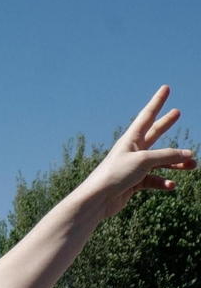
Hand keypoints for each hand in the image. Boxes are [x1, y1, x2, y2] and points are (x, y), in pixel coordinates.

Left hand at [79, 86, 195, 219]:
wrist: (98, 199)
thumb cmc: (116, 174)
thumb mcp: (144, 161)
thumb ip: (167, 155)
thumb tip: (188, 154)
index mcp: (131, 139)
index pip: (147, 115)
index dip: (157, 101)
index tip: (165, 88)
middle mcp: (133, 150)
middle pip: (154, 133)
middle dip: (166, 123)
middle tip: (177, 112)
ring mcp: (134, 166)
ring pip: (160, 161)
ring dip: (176, 163)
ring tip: (193, 165)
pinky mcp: (135, 182)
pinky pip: (154, 180)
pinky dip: (164, 182)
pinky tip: (171, 186)